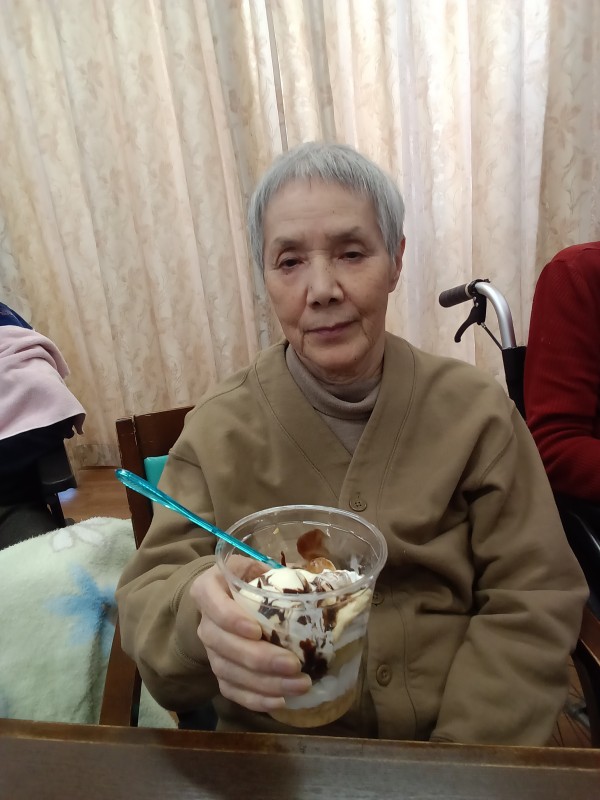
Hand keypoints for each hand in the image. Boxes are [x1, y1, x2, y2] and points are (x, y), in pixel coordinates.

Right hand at [190, 560, 311, 712]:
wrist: (226, 600)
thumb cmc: (249, 580)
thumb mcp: (259, 568)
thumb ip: (280, 575)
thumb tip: (320, 587)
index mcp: (209, 587)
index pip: (213, 603)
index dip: (232, 619)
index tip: (257, 631)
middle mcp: (205, 621)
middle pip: (224, 644)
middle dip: (261, 658)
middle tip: (294, 665)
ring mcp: (210, 650)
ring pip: (229, 671)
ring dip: (265, 683)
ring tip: (299, 685)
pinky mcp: (219, 671)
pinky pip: (231, 690)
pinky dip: (255, 699)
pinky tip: (281, 700)